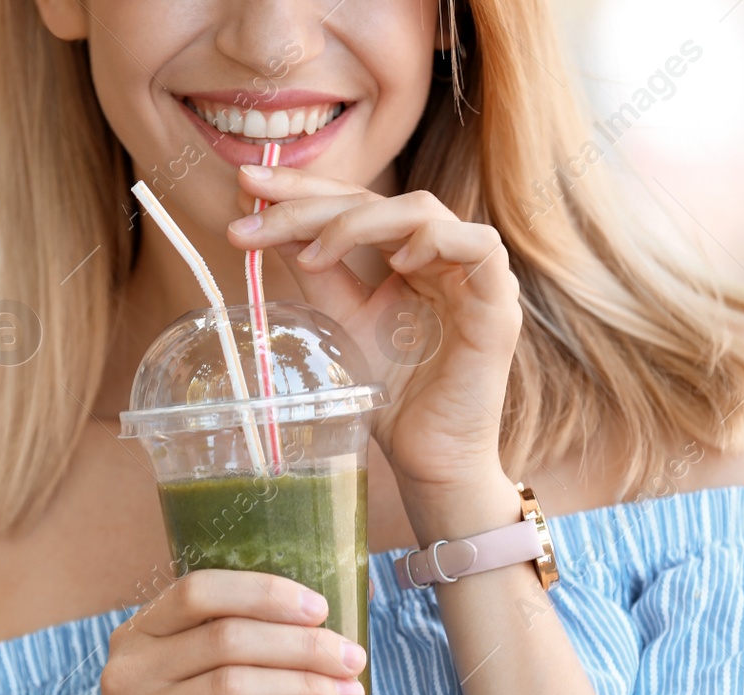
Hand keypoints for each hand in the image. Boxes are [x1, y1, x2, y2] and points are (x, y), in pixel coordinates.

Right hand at [77, 570, 365, 694]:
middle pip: (227, 638)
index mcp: (137, 637)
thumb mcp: (179, 686)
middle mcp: (128, 672)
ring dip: (305, 688)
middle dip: (302, 645)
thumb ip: (222, 650)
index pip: (199, 591)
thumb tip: (319, 625)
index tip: (320, 609)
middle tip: (353, 659)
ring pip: (235, 686)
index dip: (263, 593)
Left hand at [228, 165, 522, 502]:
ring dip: (359, 222)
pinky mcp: (498, 304)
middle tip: (254, 207)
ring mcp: (473, 276)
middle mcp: (441, 256)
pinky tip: (396, 262)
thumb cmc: (391, 396)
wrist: (427, 458)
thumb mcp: (341, 321)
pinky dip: (436, 242)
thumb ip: (316, 272)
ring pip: (424, 211)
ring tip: (313, 255)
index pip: (354, 203)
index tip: (245, 187)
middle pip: (379, 200)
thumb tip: (264, 227)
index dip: (302, 190)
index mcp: (406, 255)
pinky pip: (481, 245)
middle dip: (311, 200)